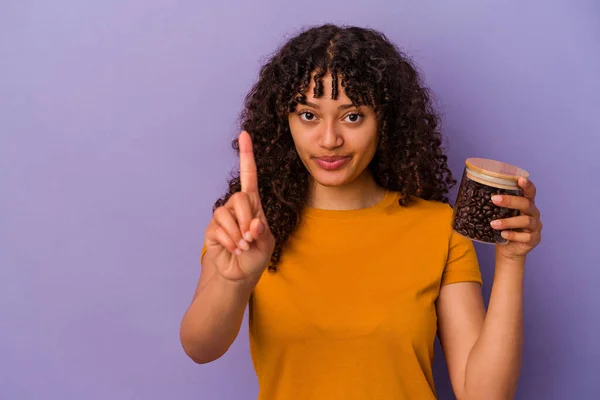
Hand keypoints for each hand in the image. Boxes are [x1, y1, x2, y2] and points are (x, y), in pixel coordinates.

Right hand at [204, 131, 274, 284]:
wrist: (241, 273)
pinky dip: (231, 241)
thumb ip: (262, 231)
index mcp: (253, 204)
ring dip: (238, 233)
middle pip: (240, 198)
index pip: (249, 175)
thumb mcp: (266, 242)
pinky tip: (235, 249)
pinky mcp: (212, 229)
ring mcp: (223, 217)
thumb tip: (253, 224)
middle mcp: (236, 206)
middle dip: (247, 219)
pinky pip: (220, 229)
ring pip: (227, 213)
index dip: (247, 155)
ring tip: (243, 246)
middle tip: (251, 238)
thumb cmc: (256, 254)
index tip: (245, 134)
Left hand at [490, 177, 542, 261]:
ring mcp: (535, 226)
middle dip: (510, 201)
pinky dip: (513, 235)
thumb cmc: (503, 228)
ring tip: (493, 224)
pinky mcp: (534, 239)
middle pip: (526, 203)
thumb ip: (495, 205)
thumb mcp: (499, 215)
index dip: (527, 185)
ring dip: (508, 221)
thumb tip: (471, 193)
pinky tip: (503, 234)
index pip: (530, 192)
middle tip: (494, 199)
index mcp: (526, 204)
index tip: (520, 179)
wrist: (508, 249)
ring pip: (526, 221)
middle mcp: (533, 213)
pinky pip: (526, 237)